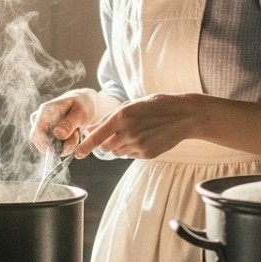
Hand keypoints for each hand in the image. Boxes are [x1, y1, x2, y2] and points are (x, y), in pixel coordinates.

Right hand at [29, 89, 99, 155]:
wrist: (84, 104)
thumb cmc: (83, 106)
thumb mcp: (81, 113)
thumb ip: (69, 123)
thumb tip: (57, 134)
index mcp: (45, 111)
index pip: (35, 134)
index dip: (46, 146)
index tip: (64, 148)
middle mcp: (40, 120)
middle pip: (41, 143)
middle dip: (60, 147)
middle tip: (77, 136)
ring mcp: (42, 128)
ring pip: (49, 147)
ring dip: (65, 146)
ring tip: (77, 133)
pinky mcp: (48, 135)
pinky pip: (54, 148)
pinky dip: (65, 146)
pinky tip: (74, 136)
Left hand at [81, 93, 195, 159]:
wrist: (183, 115)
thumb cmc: (155, 106)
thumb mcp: (130, 106)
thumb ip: (109, 119)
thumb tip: (90, 130)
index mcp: (122, 117)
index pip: (97, 136)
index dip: (85, 146)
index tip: (77, 153)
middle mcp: (129, 132)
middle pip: (105, 148)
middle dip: (103, 144)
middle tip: (112, 135)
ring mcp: (139, 145)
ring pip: (118, 152)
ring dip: (118, 146)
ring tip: (134, 133)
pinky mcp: (148, 154)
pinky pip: (131, 155)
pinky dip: (132, 149)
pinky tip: (144, 138)